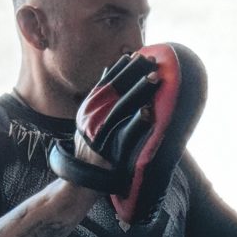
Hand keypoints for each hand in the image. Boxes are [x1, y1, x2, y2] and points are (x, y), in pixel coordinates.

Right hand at [52, 53, 159, 194]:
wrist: (80, 181)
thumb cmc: (91, 148)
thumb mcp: (88, 118)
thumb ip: (99, 96)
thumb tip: (108, 69)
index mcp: (88, 109)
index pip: (105, 83)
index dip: (120, 69)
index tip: (134, 55)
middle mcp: (91, 119)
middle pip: (115, 90)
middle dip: (133, 73)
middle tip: (150, 60)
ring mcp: (99, 134)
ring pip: (122, 108)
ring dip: (139, 92)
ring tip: (156, 79)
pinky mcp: (109, 150)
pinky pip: (126, 135)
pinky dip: (138, 123)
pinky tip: (151, 113)